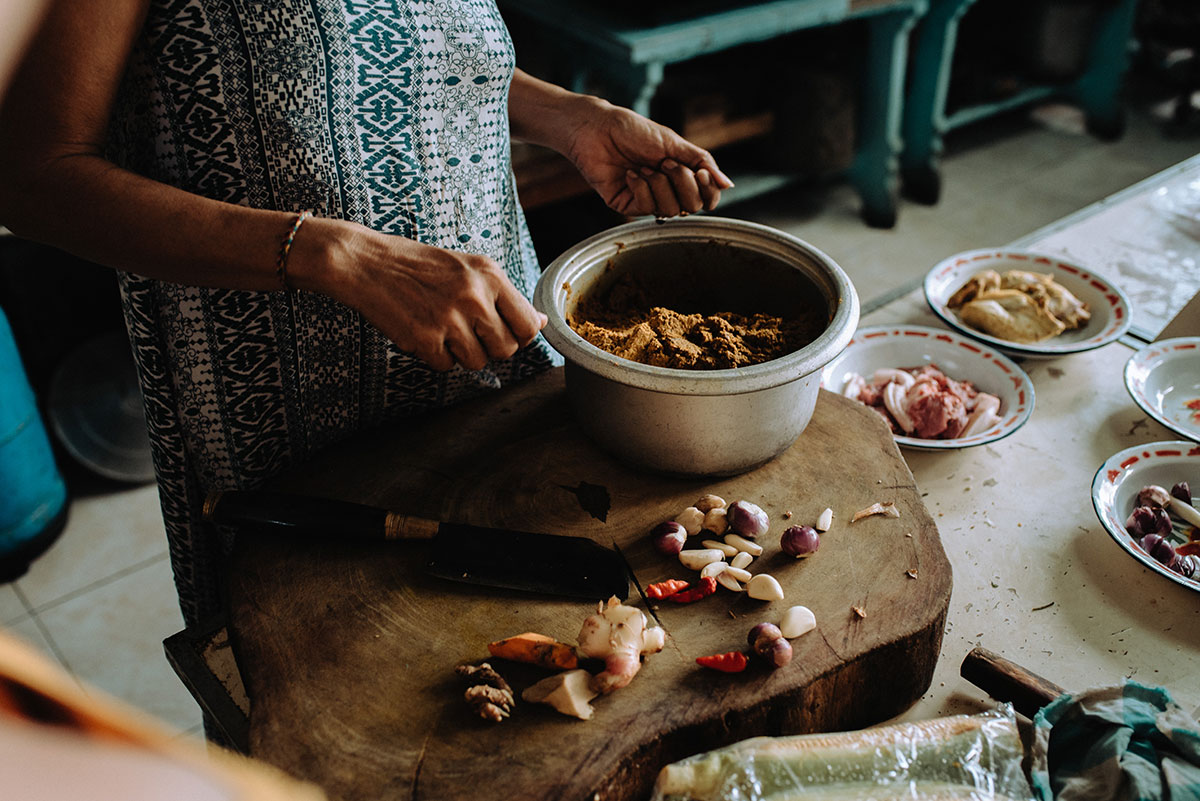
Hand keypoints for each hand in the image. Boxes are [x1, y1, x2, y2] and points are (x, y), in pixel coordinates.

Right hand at [308, 222, 546, 372]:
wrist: (367, 263)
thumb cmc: (420, 266)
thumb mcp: (469, 268)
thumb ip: (505, 296)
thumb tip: (541, 322)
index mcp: (490, 275)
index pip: (528, 325)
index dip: (520, 337)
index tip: (506, 334)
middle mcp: (474, 296)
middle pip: (506, 349)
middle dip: (491, 348)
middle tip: (469, 332)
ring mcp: (450, 319)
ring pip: (477, 362)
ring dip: (462, 354)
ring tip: (443, 328)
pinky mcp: (425, 338)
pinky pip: (446, 367)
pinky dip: (436, 357)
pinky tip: (424, 332)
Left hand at [563, 99, 734, 217]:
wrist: (598, 129)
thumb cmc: (633, 131)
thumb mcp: (674, 143)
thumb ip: (702, 163)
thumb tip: (727, 185)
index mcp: (681, 175)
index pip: (706, 197)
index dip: (708, 191)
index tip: (701, 173)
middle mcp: (667, 190)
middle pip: (692, 206)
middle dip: (682, 183)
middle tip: (666, 162)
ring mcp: (647, 200)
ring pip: (670, 210)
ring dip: (659, 184)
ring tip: (644, 167)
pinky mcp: (627, 206)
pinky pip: (646, 208)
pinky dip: (641, 188)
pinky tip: (630, 174)